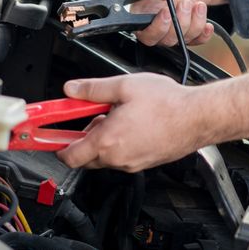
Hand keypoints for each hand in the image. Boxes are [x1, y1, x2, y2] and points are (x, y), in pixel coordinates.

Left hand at [55, 73, 206, 171]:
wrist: (198, 117)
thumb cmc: (168, 103)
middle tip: (94, 115)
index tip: (50, 135)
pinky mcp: (145, 163)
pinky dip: (120, 144)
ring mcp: (132, 163)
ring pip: (106, 158)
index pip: (69, 155)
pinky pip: (123, 158)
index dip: (57, 144)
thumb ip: (91, 89)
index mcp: (107, 141)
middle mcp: (118, 158)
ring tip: (118, 116)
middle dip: (84, 138)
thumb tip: (71, 89)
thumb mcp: (124, 86)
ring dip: (104, 140)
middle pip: (86, 157)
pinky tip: (132, 124)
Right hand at [132, 0, 222, 46]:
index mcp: (141, 13)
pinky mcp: (190, 32)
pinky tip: (206, 20)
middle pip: (165, 40)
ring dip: (194, 23)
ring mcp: (173, 30)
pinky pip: (198, 40)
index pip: (144, 33)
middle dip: (178, 23)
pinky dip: (204, 33)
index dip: (156, 28)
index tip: (166, 11)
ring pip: (183, 39)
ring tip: (198, 3)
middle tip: (185, 3)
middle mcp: (156, 25)